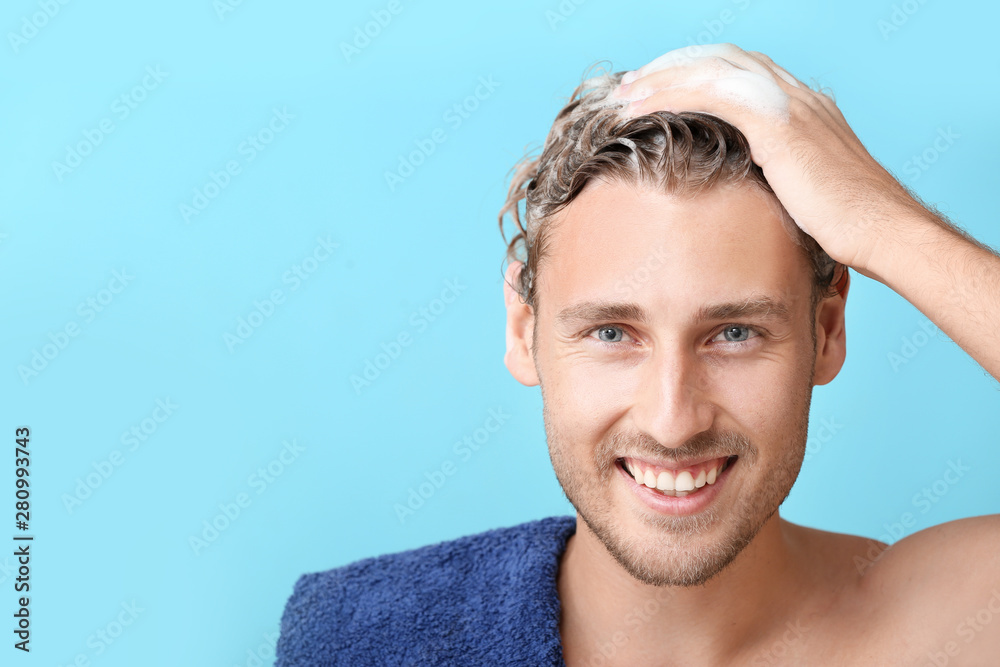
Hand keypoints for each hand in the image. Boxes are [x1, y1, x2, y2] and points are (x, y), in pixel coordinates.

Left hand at [611, 43, 930, 277]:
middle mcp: (797, 96)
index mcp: (805, 109)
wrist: (884, 232)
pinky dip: (670, 96)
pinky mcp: (777, 125)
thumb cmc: (851, 229)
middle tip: (631, 85)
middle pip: (721, 60)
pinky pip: (711, 95)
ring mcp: (789, 105)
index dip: (696, 75)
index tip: (659, 90)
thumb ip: (779, 180)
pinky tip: (640, 108)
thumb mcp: (808, 194)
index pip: (741, 74)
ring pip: (710, 70)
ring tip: (624, 94)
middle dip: (672, 67)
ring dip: (662, 78)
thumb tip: (749, 197)